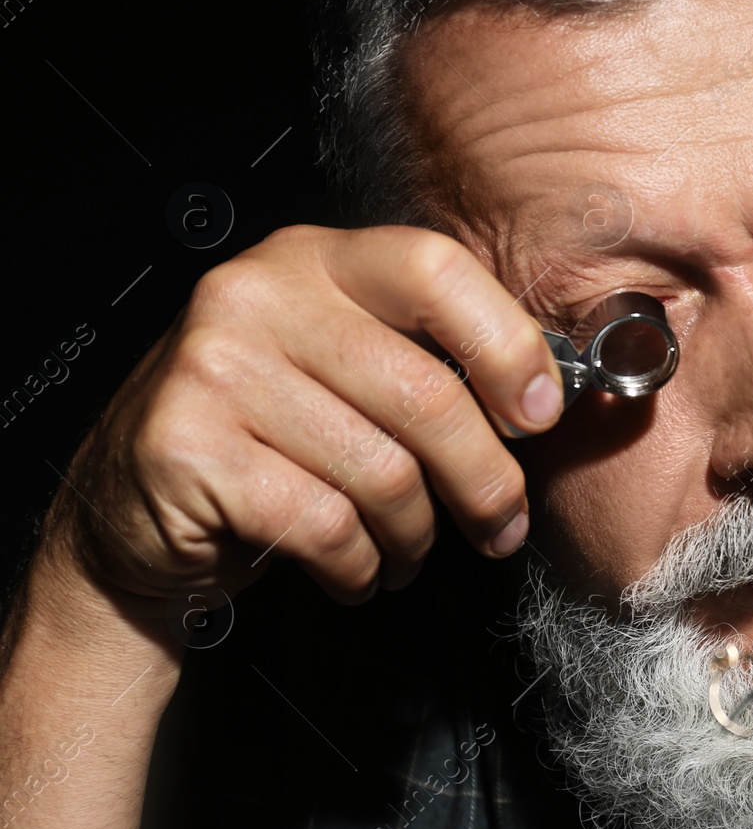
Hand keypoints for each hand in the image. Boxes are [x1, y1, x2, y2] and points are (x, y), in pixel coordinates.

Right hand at [41, 224, 562, 615]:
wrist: (131, 508)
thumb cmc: (267, 438)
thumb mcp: (344, 366)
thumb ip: (427, 357)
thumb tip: (546, 396)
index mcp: (313, 259)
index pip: (436, 270)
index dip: (507, 346)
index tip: (540, 415)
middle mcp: (256, 295)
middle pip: (426, 393)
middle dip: (485, 480)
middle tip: (501, 524)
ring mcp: (212, 368)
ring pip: (383, 472)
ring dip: (416, 535)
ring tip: (408, 550)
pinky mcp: (186, 449)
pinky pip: (327, 525)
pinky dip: (360, 566)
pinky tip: (355, 568)